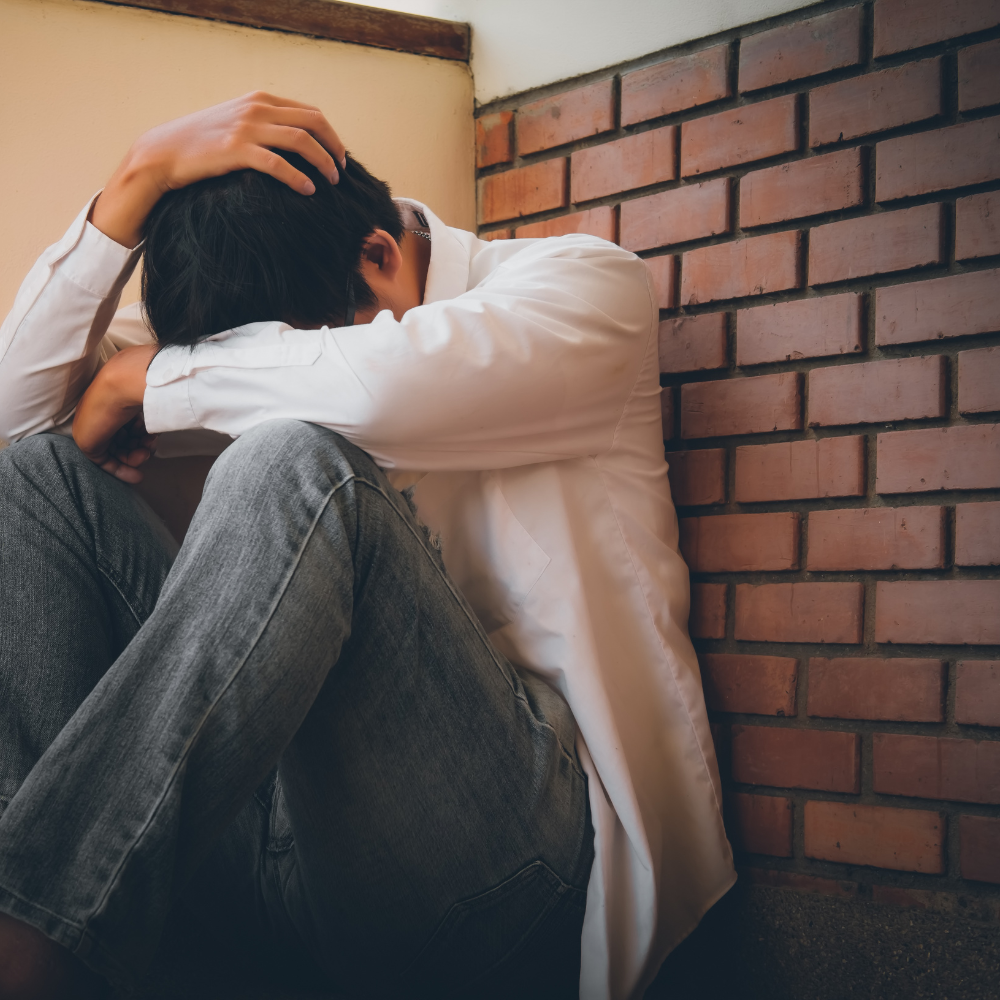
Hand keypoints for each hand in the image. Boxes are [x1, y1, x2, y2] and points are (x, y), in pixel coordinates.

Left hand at [73, 345, 159, 482]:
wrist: (121, 384)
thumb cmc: (134, 387)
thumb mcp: (141, 402)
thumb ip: (142, 416)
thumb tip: (152, 427)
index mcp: (108, 403)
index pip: (123, 429)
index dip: (138, 439)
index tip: (153, 444)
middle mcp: (97, 416)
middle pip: (120, 442)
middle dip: (138, 451)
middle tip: (150, 451)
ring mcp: (90, 428)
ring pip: (115, 452)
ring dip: (135, 458)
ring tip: (146, 453)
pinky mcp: (87, 443)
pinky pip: (104, 462)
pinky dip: (121, 471)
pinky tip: (137, 475)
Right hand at [91, 93, 346, 247]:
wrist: (162, 152)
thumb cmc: (201, 144)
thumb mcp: (235, 123)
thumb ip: (263, 126)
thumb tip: (294, 144)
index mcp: (260, 100)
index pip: (310, 112)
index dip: (331, 134)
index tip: (339, 156)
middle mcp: (257, 108)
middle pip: (314, 122)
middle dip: (334, 147)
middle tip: (342, 171)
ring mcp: (247, 127)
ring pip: (302, 141)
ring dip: (323, 163)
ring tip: (331, 183)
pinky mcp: (236, 150)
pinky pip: (278, 163)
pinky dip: (298, 178)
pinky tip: (308, 191)